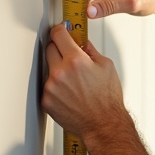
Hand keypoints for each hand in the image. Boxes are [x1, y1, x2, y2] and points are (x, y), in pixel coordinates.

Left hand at [41, 22, 125, 138]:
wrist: (103, 124)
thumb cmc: (107, 100)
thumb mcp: (106, 66)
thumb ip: (90, 50)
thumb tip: (82, 42)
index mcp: (75, 61)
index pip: (58, 34)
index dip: (60, 30)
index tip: (61, 30)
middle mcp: (60, 72)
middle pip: (50, 48)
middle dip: (59, 48)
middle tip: (70, 56)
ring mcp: (51, 87)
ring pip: (49, 68)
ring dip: (58, 69)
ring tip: (75, 81)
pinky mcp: (46, 100)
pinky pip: (48, 86)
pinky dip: (56, 86)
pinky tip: (70, 92)